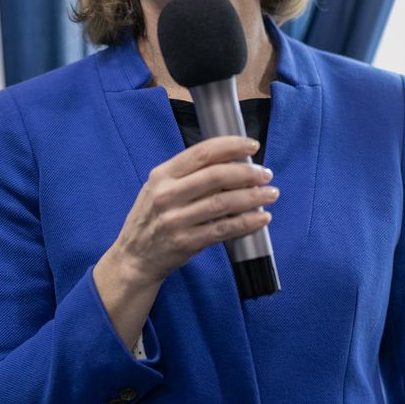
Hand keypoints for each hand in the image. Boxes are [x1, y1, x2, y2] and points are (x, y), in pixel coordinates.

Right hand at [94, 135, 276, 347]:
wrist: (134, 258)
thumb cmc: (152, 219)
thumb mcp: (159, 189)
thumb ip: (188, 176)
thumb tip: (232, 164)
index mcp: (162, 175)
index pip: (201, 153)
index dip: (231, 146)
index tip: (252, 145)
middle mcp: (166, 195)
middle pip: (216, 176)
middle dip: (247, 173)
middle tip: (265, 174)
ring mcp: (175, 220)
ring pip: (223, 203)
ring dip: (252, 197)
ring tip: (270, 194)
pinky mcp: (185, 243)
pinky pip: (223, 230)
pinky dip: (246, 223)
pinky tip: (261, 218)